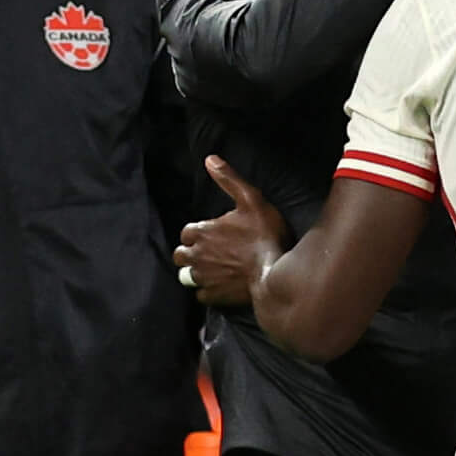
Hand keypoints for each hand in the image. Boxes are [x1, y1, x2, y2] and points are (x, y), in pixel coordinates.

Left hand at [174, 156, 288, 305]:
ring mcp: (203, 277)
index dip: (198, 232)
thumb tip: (210, 159)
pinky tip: (219, 285)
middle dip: (190, 252)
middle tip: (208, 251)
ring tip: (211, 268)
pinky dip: (207, 290)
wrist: (275, 272)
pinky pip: (200, 294)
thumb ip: (229, 180)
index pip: (186, 232)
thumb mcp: (251, 199)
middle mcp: (196, 255)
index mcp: (201, 231)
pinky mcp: (213, 295)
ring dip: (195, 271)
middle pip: (180, 254)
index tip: (212, 233)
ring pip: (186, 275)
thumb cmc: (264, 235)